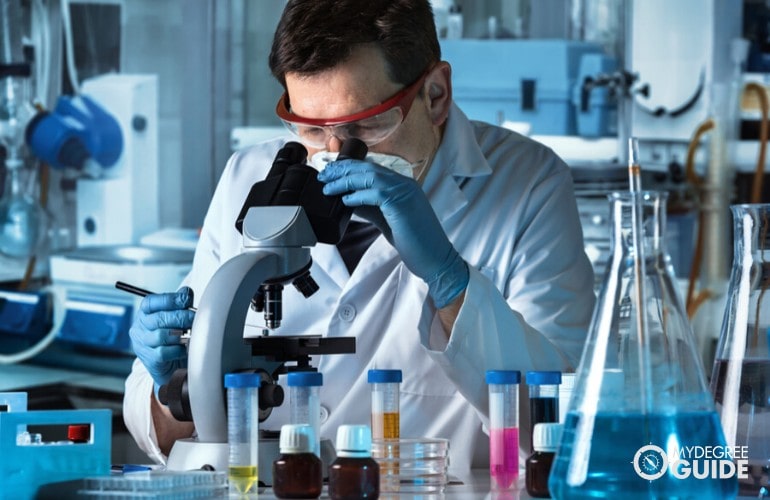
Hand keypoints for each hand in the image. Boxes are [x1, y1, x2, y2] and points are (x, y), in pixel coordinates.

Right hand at [128, 287, 194, 394]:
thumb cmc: (174, 337)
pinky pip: (165, 352)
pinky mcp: (150, 360)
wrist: (171, 365)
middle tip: (193, 318)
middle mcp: (140, 328)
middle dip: (180, 317)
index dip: (169, 299)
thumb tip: (186, 292)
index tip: (186, 299)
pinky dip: (178, 349)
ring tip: (189, 334)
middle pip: (159, 318)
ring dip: (179, 334)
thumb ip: (180, 304)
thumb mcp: (175, 317)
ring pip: (161, 335)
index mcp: (145, 313)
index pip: (151, 302)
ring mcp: (143, 345)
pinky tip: (184, 349)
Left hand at [318, 159, 467, 307]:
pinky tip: (345, 200)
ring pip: (370, 177)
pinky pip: (376, 193)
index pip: (372, 169)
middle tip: (323, 175)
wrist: (436, 258)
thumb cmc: (415, 242)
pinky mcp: (403, 204)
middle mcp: (405, 184)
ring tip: (328, 187)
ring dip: (345, 181)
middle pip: (368, 168)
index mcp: (403, 185)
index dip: (349, 169)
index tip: (331, 173)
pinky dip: (358, 195)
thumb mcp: (387, 220)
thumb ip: (371, 208)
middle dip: (343, 170)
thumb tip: (348, 200)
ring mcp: (405, 192)